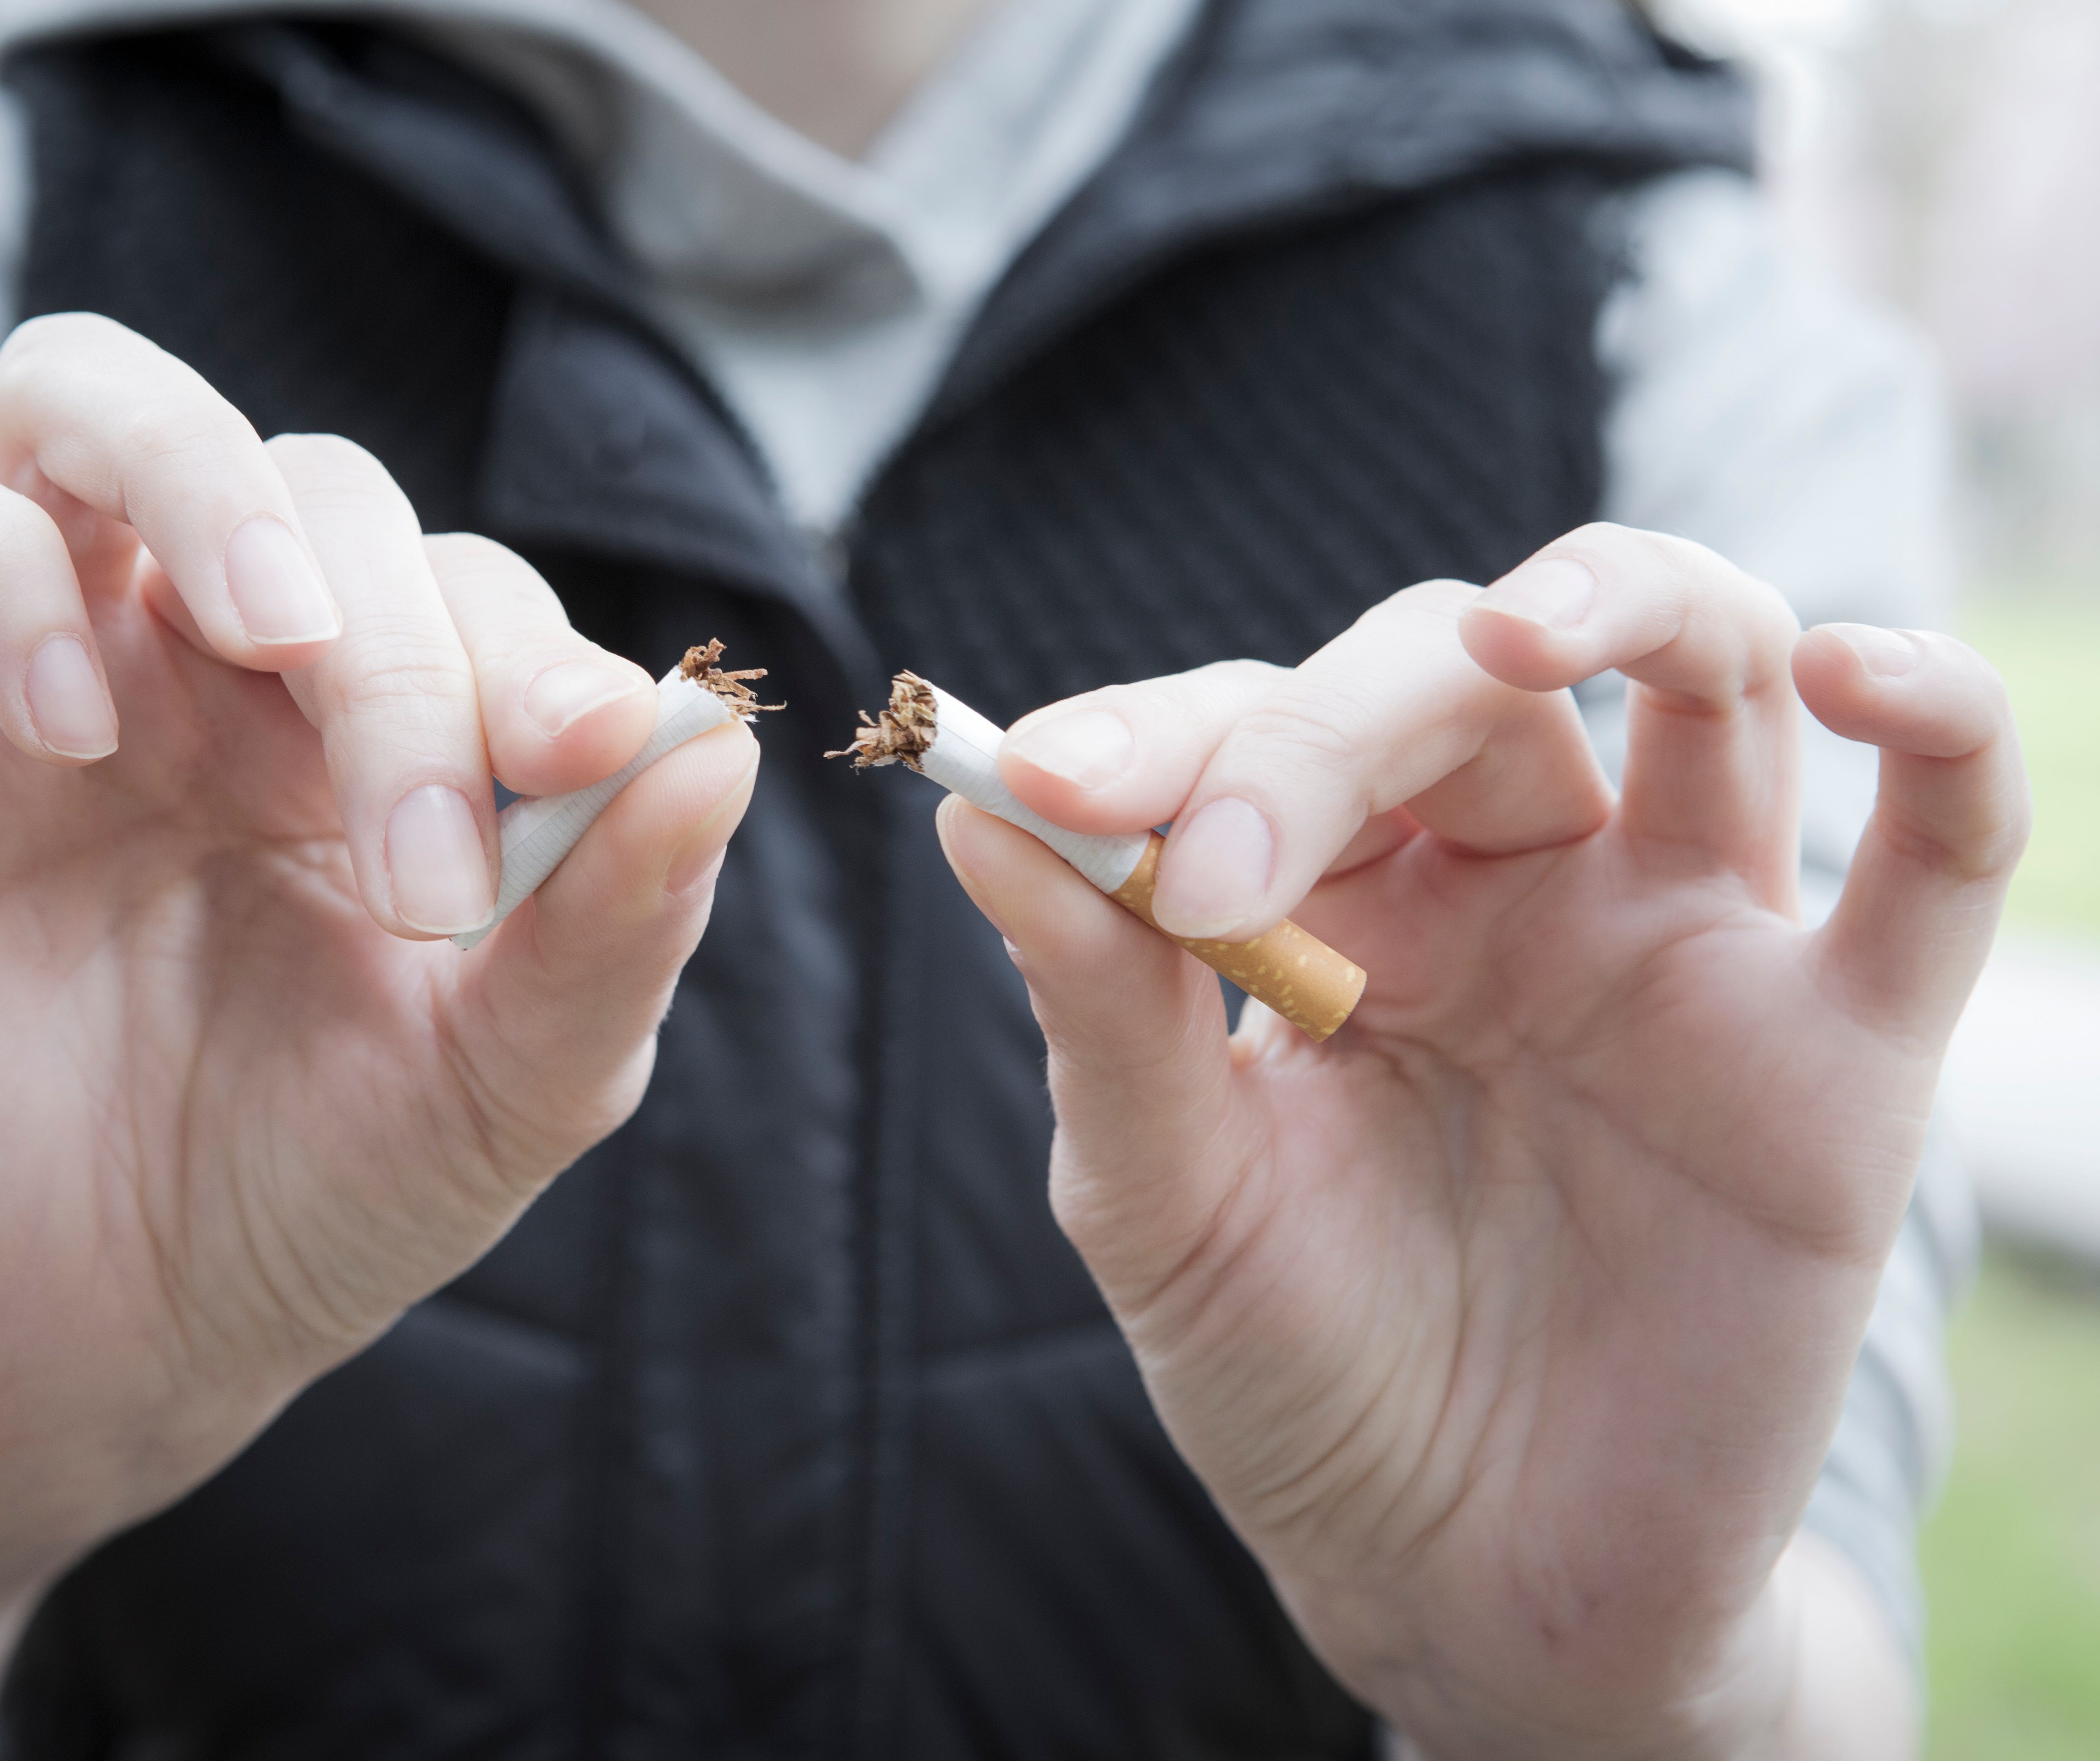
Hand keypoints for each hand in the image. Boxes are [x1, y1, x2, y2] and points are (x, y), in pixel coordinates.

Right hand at [0, 315, 758, 1581]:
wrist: (100, 1353)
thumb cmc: (311, 1203)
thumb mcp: (505, 1084)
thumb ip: (617, 918)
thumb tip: (724, 741)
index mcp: (378, 734)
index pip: (470, 589)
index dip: (538, 652)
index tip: (585, 759)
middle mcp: (215, 667)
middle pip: (320, 493)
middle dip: (402, 658)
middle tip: (425, 873)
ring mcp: (47, 666)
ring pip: (92, 396)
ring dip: (207, 482)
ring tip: (278, 640)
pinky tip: (71, 733)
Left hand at [937, 524, 2021, 1757]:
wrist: (1457, 1581)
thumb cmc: (1299, 1380)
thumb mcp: (1166, 1202)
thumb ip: (1100, 1009)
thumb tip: (979, 812)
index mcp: (1345, 899)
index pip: (1262, 727)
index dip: (1160, 736)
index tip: (1045, 783)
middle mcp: (1519, 885)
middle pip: (1462, 680)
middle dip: (1332, 726)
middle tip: (1215, 861)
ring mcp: (1687, 947)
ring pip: (1707, 672)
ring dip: (1625, 601)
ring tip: (1524, 637)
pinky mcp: (1840, 1053)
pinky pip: (1946, 851)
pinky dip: (1939, 727)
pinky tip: (1863, 673)